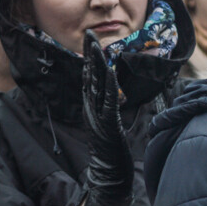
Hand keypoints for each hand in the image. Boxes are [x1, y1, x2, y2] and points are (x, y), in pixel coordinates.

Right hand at [80, 29, 132, 205]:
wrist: (110, 171)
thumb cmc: (113, 148)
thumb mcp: (112, 121)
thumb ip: (112, 105)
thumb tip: (118, 91)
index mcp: (92, 106)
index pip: (90, 78)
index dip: (90, 59)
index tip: (90, 41)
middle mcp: (91, 108)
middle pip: (90, 76)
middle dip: (90, 54)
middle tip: (88, 34)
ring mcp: (97, 115)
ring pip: (96, 85)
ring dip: (97, 64)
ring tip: (97, 46)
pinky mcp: (108, 122)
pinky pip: (108, 101)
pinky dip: (110, 85)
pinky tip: (111, 72)